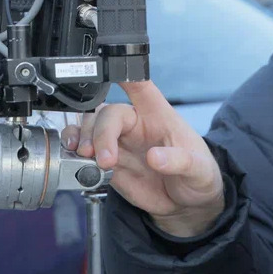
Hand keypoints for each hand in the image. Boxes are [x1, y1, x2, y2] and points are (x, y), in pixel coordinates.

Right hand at [62, 81, 224, 236]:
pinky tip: (76, 159)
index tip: (111, 69)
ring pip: (90, 126)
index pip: (141, 87)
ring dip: (82, 138)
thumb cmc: (197, 175)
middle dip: (100, 133)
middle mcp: (135, 124)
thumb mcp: (199, 169)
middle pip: (108, 113)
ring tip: (85, 156)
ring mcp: (119, 142)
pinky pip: (83, 150)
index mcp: (159, 115)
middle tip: (104, 158)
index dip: (126, 74)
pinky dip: (73, 152)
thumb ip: (180, 161)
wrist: (187, 204)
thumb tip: (155, 157)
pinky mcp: (108, 162)